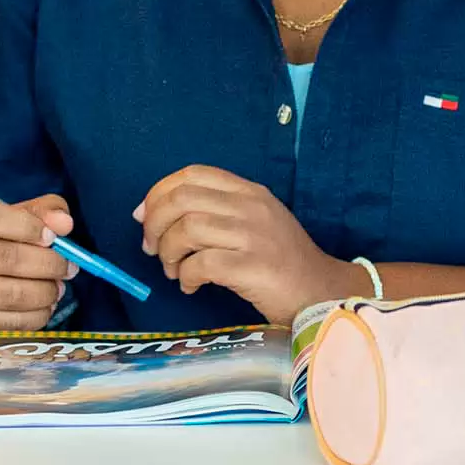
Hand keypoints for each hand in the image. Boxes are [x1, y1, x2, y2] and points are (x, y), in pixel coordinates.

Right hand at [0, 194, 77, 332]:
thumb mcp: (12, 218)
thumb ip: (42, 212)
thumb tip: (64, 222)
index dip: (28, 226)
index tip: (51, 237)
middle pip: (10, 258)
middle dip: (52, 264)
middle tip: (69, 267)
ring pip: (16, 294)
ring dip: (49, 291)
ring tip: (58, 286)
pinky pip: (14, 322)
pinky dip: (40, 313)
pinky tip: (43, 304)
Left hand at [136, 165, 354, 324]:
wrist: (320, 291)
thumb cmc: (282, 260)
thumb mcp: (255, 220)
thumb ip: (216, 211)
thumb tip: (153, 214)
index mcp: (249, 191)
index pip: (193, 174)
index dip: (159, 192)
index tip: (144, 216)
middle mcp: (251, 207)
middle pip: (183, 199)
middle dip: (155, 224)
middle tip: (153, 249)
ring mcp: (253, 236)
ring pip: (187, 230)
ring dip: (169, 253)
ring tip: (174, 271)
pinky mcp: (253, 267)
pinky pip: (201, 264)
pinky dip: (186, 277)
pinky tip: (191, 286)